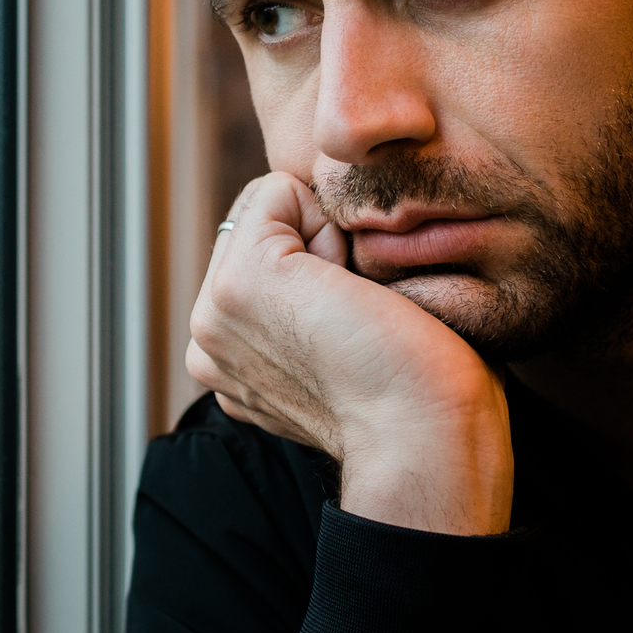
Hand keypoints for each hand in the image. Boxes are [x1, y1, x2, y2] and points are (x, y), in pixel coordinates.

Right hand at [187, 172, 513, 534]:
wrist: (425, 442)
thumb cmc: (420, 401)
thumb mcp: (343, 349)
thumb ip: (311, 314)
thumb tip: (329, 265)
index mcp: (228, 363)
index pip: (260, 259)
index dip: (322, 264)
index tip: (358, 326)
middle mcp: (208, 340)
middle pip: (259, 228)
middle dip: (316, 247)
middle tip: (358, 318)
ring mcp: (213, 312)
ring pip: (268, 209)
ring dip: (323, 240)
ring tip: (354, 309)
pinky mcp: (239, 281)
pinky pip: (279, 191)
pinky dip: (328, 221)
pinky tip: (352, 288)